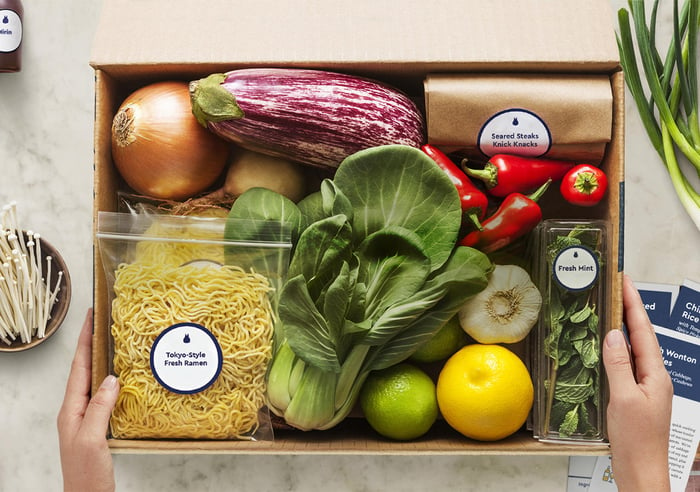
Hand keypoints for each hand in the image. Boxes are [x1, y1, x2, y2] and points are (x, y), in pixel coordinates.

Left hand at [57, 309, 118, 491]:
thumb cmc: (87, 473)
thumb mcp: (92, 438)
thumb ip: (99, 407)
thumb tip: (111, 379)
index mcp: (71, 410)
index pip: (79, 368)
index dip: (85, 341)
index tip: (92, 318)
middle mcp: (76, 411)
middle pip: (84, 370)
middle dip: (92, 345)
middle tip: (103, 322)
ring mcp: (86, 419)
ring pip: (94, 381)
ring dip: (102, 360)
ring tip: (112, 342)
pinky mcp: (97, 427)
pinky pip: (103, 395)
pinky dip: (111, 380)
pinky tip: (122, 377)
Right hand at [602, 275, 672, 491]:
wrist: (641, 470)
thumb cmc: (636, 439)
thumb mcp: (623, 399)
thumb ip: (618, 365)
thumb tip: (613, 334)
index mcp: (656, 374)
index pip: (643, 331)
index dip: (633, 304)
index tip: (624, 281)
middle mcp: (654, 377)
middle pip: (642, 337)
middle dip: (630, 310)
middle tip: (616, 287)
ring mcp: (646, 387)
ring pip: (634, 350)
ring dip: (624, 327)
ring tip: (610, 308)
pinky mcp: (635, 396)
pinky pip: (626, 365)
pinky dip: (616, 349)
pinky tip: (606, 347)